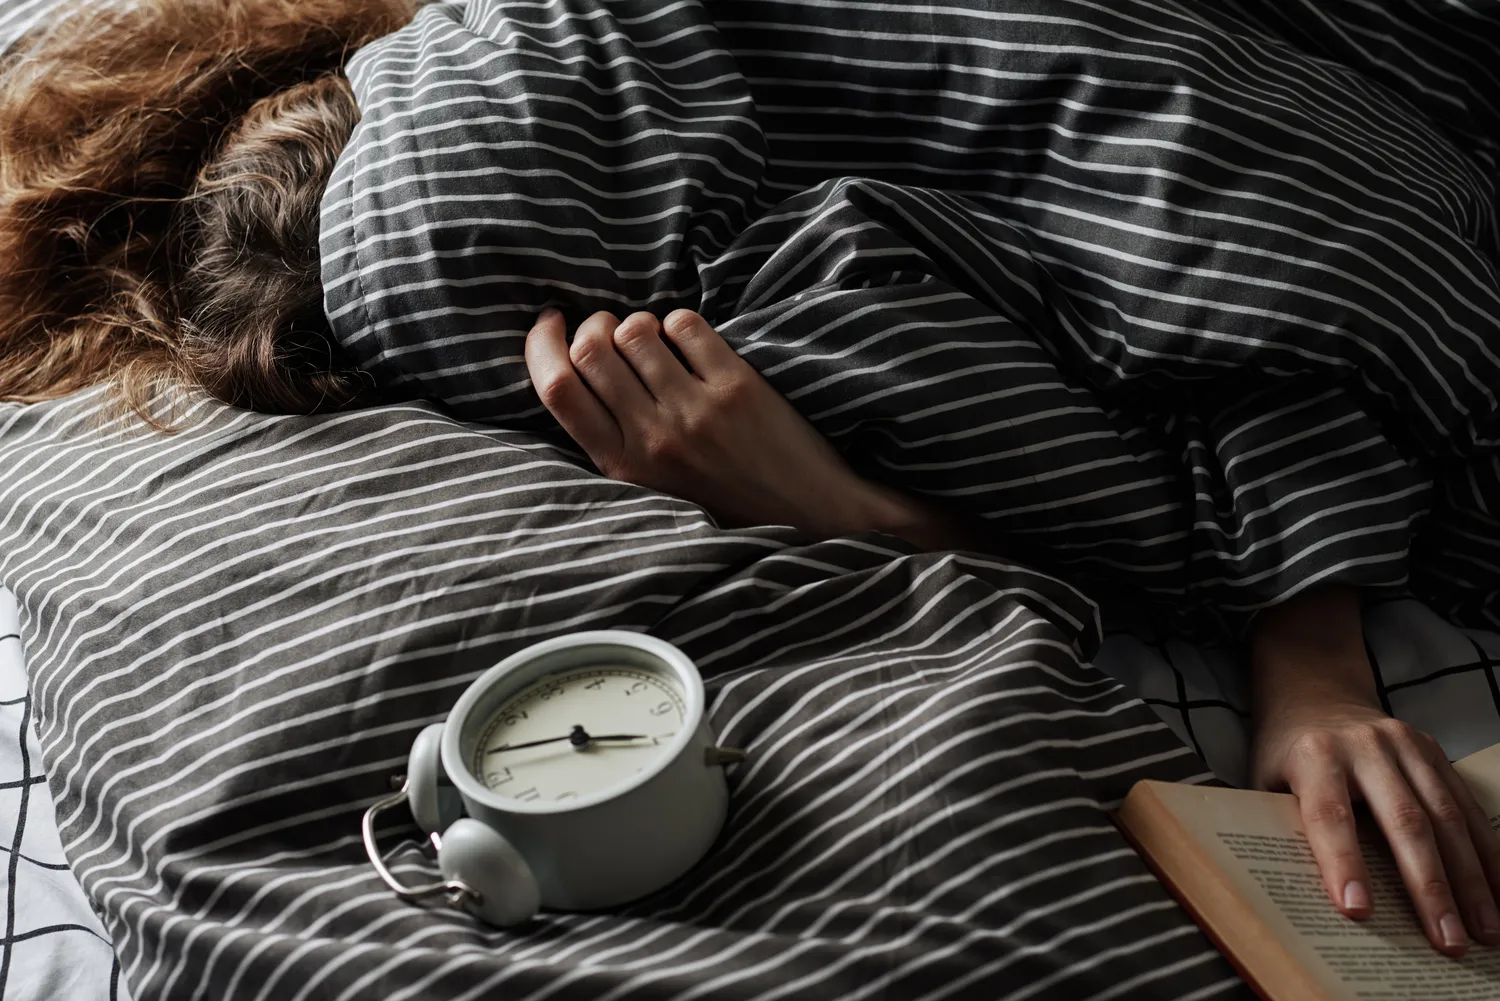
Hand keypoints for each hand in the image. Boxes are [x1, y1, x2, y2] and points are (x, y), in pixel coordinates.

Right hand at [525, 307, 984, 548]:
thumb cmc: (722, 499)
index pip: (557, 389)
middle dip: (593, 326)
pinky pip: (685, 323)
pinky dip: (680, 322)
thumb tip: (572, 365)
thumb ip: (611, 438)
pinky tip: (692, 344)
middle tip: (608, 330)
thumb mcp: (649, 487)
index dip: (542, 345)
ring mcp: (696, 410)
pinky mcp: (736, 386)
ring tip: (653, 341)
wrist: (806, 516)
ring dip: (639, 324)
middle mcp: (654, 438)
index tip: (550, 325)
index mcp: (623, 467)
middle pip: (590, 349)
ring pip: (637, 330)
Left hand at [1251, 589, 1499, 955]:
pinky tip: (1499, 892)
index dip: (1342, 863)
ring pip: (1446, 817)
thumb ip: (1283, 826)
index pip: (1330, 815)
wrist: (1315, 695)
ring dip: (1471, 880)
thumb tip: (1301, 898)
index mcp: (1314, 755)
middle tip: (1448, 942)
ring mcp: (1405, 745)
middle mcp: (1365, 747)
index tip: (1358, 910)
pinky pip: (1466, 806)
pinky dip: (1487, 853)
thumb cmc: (1285, 753)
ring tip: (1486, 931)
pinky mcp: (1434, 751)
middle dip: (1430, 887)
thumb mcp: (1266, 782)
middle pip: (1403, 821)